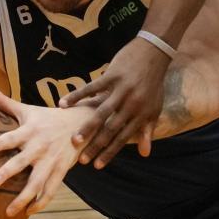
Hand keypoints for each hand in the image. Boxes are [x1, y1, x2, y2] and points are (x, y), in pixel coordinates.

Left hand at [0, 86, 94, 215]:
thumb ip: (6, 102)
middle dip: (10, 171)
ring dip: (24, 197)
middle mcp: (40, 146)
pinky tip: (29, 212)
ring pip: (37, 181)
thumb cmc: (49, 117)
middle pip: (24, 161)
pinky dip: (41, 202)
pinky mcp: (61, 170)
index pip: (14, 136)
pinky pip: (51, 189)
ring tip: (9, 211)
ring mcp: (51, 160)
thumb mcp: (29, 109)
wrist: (83, 123)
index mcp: (31, 130)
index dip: (3, 141)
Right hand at [58, 37, 170, 167]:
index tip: (97, 165)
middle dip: (96, 145)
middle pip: (111, 128)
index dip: (110, 152)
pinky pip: (91, 88)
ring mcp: (120, 90)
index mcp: (141, 114)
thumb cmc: (154, 83)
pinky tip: (63, 104)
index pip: (124, 137)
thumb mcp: (155, 108)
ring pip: (101, 112)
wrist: (154, 53)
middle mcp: (131, 104)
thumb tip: (145, 154)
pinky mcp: (111, 76)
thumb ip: (147, 130)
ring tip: (74, 140)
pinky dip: (77, 96)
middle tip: (82, 160)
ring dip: (88, 127)